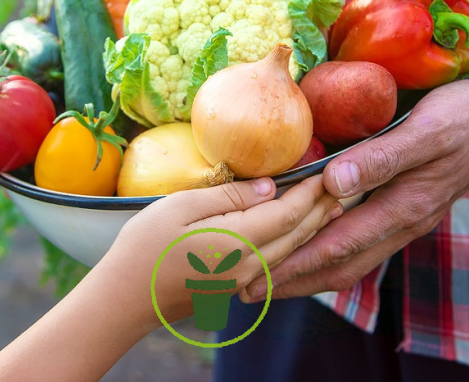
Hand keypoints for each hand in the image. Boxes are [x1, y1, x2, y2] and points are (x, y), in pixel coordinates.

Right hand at [95, 175, 342, 330]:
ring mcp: (243, 280)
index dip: (311, 191)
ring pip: (291, 250)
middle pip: (297, 234)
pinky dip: (295, 243)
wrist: (125, 298)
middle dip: (321, 208)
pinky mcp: (234, 285)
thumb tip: (270, 187)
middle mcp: (249, 266)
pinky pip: (277, 261)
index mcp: (238, 242)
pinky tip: (297, 234)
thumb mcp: (182, 207)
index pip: (289, 213)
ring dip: (314, 226)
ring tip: (331, 207)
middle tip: (343, 184)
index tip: (327, 169)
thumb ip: (230, 196)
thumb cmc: (145, 246)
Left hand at [243, 76, 468, 300]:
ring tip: (269, 273)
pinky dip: (329, 248)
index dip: (296, 264)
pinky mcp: (403, 205)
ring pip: (350, 256)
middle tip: (247, 288)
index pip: (339, 246)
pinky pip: (360, 239)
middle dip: (293, 279)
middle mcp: (401, 221)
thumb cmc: (463, 118)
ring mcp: (403, 217)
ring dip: (308, 268)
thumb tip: (333, 182)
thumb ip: (382, 158)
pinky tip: (311, 242)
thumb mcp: (426, 131)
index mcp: (404, 207)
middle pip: (341, 263)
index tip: (256, 275)